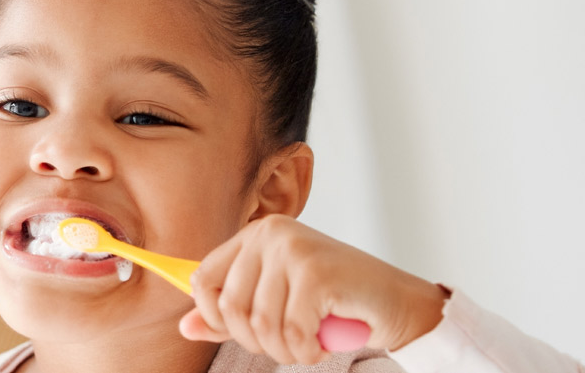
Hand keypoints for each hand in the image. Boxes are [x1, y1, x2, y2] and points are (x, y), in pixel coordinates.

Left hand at [179, 215, 447, 364]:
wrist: (399, 303)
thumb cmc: (337, 302)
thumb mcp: (275, 304)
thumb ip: (230, 314)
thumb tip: (185, 327)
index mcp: (255, 235)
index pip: (202, 279)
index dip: (215, 317)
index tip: (244, 332)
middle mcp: (271, 234)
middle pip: (229, 307)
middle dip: (256, 341)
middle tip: (288, 343)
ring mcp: (294, 250)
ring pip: (260, 324)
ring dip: (284, 349)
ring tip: (307, 344)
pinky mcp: (317, 273)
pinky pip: (291, 331)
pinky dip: (306, 350)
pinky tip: (322, 344)